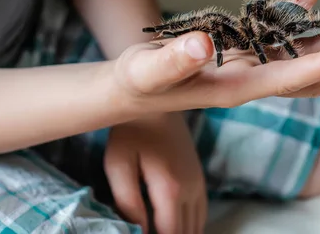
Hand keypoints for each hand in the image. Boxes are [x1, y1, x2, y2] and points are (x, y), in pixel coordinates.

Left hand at [104, 113, 205, 233]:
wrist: (159, 98)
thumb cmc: (131, 132)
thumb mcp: (119, 165)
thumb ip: (128, 201)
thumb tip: (138, 230)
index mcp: (170, 189)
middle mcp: (191, 190)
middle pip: (185, 233)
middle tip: (150, 231)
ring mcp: (198, 183)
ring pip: (196, 226)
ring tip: (161, 230)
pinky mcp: (199, 178)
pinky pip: (201, 213)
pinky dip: (191, 227)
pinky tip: (176, 228)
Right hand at [110, 0, 319, 111]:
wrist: (134, 87)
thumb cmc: (136, 83)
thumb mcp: (147, 72)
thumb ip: (172, 62)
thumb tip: (201, 45)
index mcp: (235, 90)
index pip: (286, 81)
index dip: (319, 67)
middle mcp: (252, 79)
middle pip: (310, 76)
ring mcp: (251, 64)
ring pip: (301, 52)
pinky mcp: (244, 49)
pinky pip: (277, 30)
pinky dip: (295, 11)